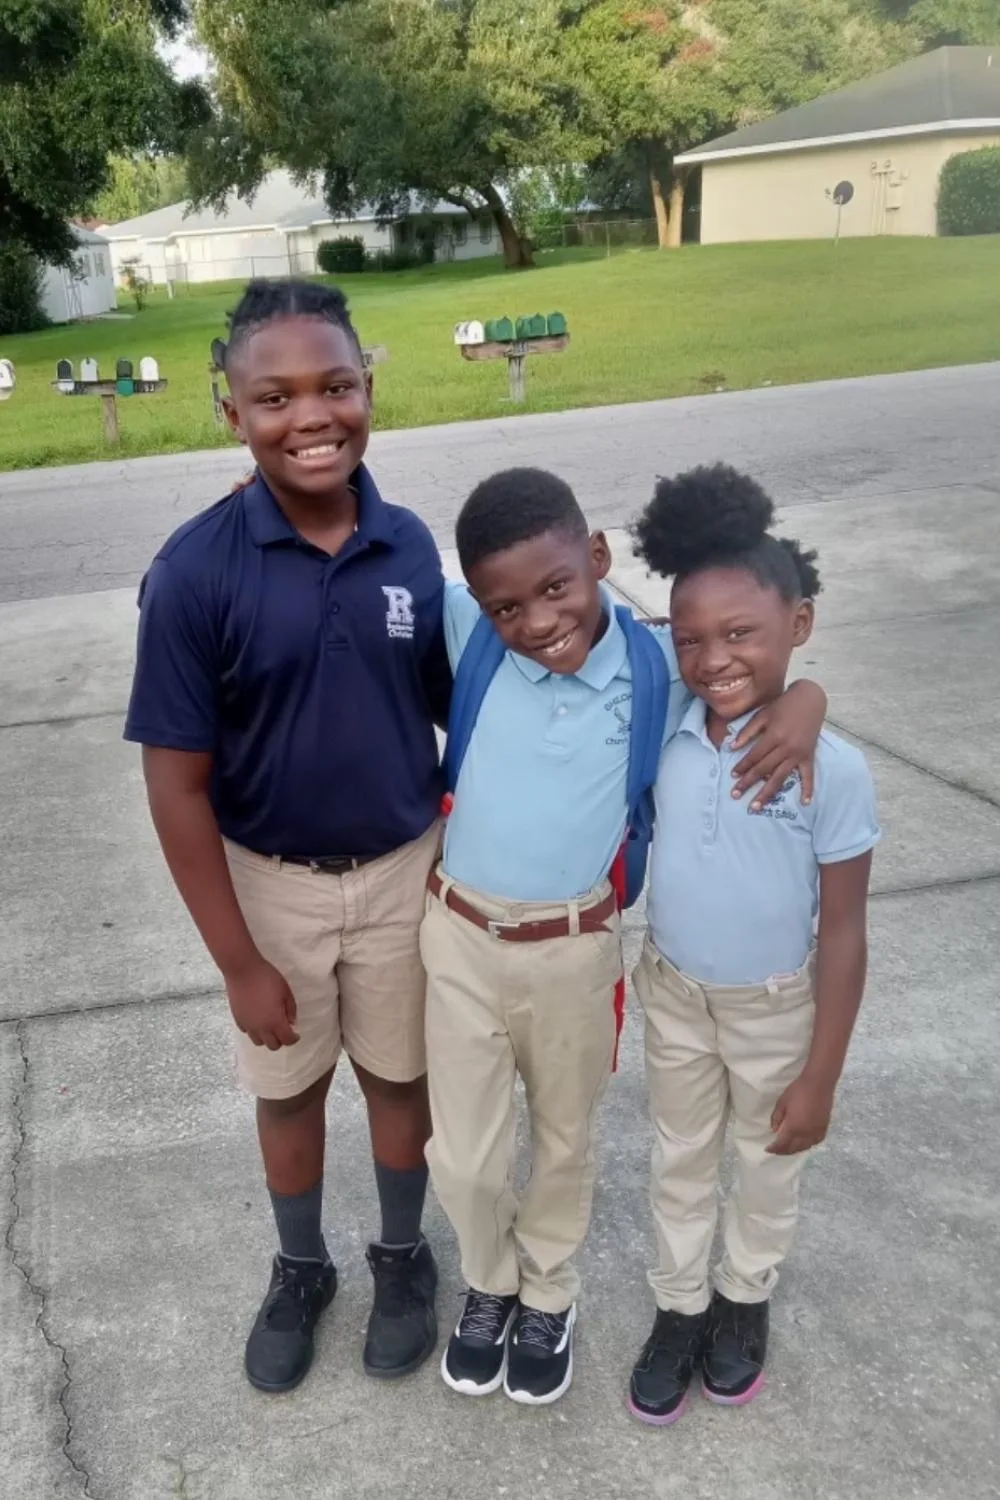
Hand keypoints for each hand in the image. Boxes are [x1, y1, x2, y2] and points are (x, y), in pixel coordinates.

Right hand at [225, 956, 299, 1049]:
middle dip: (281, 1040)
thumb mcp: (286, 991)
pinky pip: (247, 1031)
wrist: (243, 970)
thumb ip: (291, 1009)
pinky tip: (257, 1020)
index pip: (287, 1040)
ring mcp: (248, 1025)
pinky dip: (254, 1030)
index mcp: (275, 1021)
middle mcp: (261, 1028)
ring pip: (258, 1042)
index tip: (296, 1034)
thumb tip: (292, 1022)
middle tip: (284, 1030)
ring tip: (270, 1026)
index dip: (293, 1039)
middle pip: (273, 1045)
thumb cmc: (267, 978)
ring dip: (266, 1038)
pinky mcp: (238, 1019)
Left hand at [730, 681, 825, 809]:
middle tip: (735, 795)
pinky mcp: (809, 756)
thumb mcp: (762, 714)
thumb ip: (747, 731)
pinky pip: (808, 775)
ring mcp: (798, 754)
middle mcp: (786, 747)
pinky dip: (808, 789)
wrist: (810, 699)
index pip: (754, 756)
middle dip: (748, 783)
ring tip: (756, 807)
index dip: (742, 766)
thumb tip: (731, 747)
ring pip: (780, 777)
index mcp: (773, 736)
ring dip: (767, 793)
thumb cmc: (783, 705)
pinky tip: (805, 803)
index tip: (732, 776)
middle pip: (764, 769)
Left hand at [767, 1075, 834, 1154]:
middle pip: (793, 1148)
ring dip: (795, 1150)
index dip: (774, 1148)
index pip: (782, 1143)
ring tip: (788, 1148)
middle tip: (776, 1150)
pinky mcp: (824, 1128)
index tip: (767, 1149)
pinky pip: (815, 1142)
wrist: (818, 1084)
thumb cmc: (798, 1091)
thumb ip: (776, 1118)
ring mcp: (816, 1132)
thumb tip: (774, 1130)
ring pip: (805, 1147)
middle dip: (783, 1151)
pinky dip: (807, 1145)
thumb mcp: (782, 1102)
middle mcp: (805, 1133)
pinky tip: (803, 1143)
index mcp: (794, 1127)